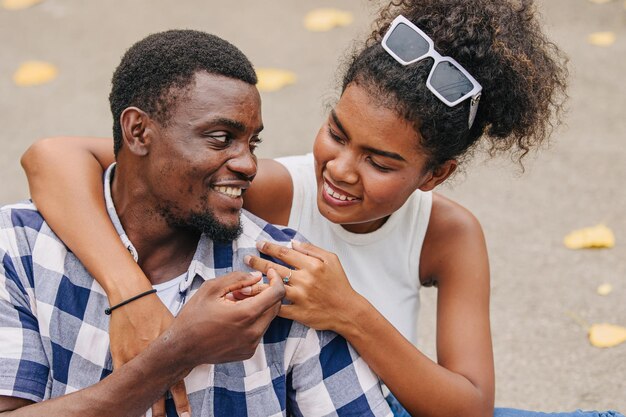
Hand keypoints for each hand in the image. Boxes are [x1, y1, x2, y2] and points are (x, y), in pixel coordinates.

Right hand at [108, 286, 189, 416]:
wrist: (133, 297)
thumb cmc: (155, 309)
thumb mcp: (174, 325)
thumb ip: (180, 341)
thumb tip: (192, 352)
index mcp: (170, 351)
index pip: (177, 382)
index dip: (181, 400)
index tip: (186, 414)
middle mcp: (154, 358)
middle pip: (161, 390)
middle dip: (165, 408)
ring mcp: (136, 359)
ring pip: (141, 387)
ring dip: (146, 404)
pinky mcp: (120, 356)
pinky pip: (121, 377)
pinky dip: (122, 390)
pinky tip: (123, 403)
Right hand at [170, 269, 284, 367]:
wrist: (181, 349)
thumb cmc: (193, 316)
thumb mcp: (211, 289)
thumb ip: (237, 279)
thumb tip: (257, 277)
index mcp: (245, 314)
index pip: (276, 294)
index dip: (276, 279)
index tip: (269, 273)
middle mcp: (253, 332)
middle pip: (275, 306)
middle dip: (265, 293)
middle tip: (244, 289)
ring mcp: (252, 345)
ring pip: (267, 318)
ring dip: (258, 307)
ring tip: (235, 304)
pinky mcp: (248, 352)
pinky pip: (259, 331)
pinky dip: (252, 321)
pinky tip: (233, 319)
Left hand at [244, 240, 359, 332]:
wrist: (347, 311)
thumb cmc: (339, 284)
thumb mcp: (331, 260)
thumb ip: (311, 249)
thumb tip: (293, 242)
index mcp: (311, 265)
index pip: (284, 252)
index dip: (269, 247)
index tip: (259, 244)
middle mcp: (304, 280)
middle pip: (274, 268)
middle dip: (257, 262)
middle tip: (246, 258)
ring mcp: (300, 297)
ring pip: (272, 289)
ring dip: (256, 284)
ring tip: (244, 282)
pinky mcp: (298, 313)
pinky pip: (278, 308)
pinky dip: (266, 304)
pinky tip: (256, 300)